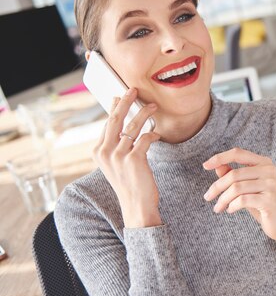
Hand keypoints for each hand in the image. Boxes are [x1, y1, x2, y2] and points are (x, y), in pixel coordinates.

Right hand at [93, 88, 161, 227]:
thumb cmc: (130, 183)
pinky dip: (153, 134)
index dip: (115, 108)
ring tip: (153, 106)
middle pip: (115, 120)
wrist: (136, 205)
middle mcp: (105, 152)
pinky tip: (157, 135)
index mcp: (98, 151)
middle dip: (125, 102)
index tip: (120, 95)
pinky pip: (146, 139)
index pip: (107, 124)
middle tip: (133, 89)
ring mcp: (118, 156)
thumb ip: (117, 144)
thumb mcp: (117, 163)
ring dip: (145, 113)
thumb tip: (124, 123)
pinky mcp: (134, 159)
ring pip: (133, 126)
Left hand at [202, 148, 275, 250]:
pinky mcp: (269, 200)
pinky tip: (230, 210)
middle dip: (217, 187)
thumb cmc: (262, 203)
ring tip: (217, 208)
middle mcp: (269, 170)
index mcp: (264, 162)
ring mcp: (271, 185)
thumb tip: (217, 166)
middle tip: (207, 197)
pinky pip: (242, 200)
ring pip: (236, 188)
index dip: (220, 157)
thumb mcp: (247, 187)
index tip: (205, 166)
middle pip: (234, 174)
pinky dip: (232, 205)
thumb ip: (234, 175)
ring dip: (223, 199)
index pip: (238, 153)